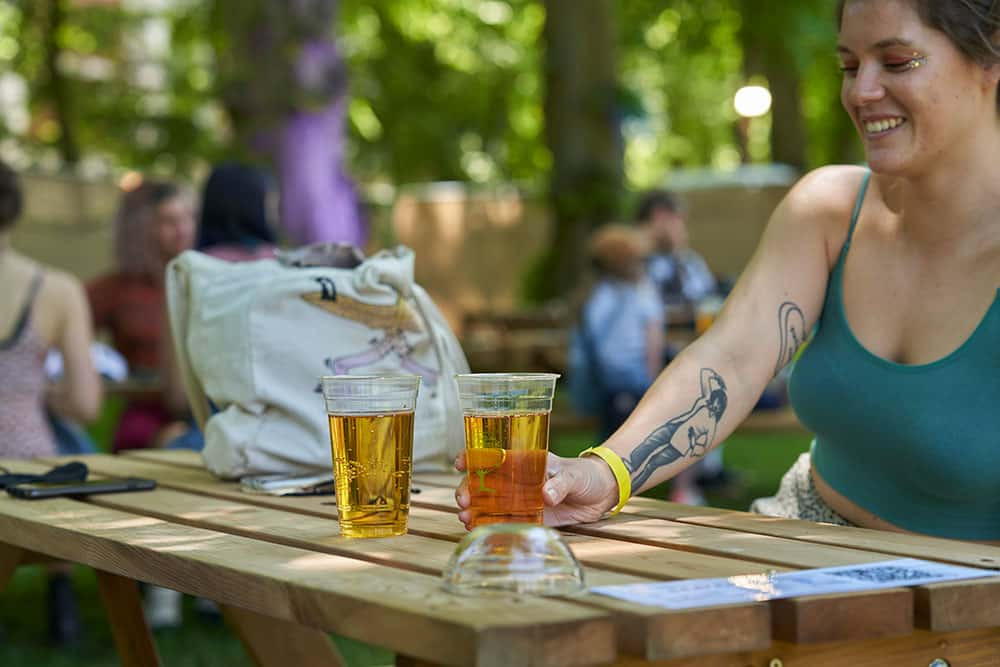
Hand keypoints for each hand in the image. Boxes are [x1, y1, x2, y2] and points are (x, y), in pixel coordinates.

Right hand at [454, 451, 618, 529]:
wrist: (603, 494)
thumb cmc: (587, 475)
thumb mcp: (574, 475)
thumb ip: (560, 483)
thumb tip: (546, 495)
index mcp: (524, 462)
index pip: (493, 455)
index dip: (472, 457)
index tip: (460, 463)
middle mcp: (517, 481)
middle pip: (484, 483)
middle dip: (468, 489)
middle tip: (463, 501)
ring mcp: (522, 500)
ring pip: (490, 504)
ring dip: (475, 511)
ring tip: (465, 519)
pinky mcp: (530, 518)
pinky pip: (507, 523)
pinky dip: (492, 527)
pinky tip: (479, 531)